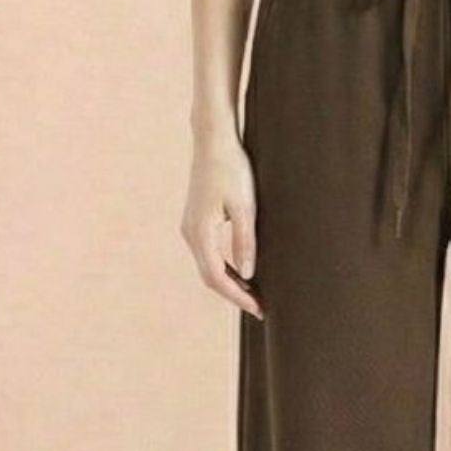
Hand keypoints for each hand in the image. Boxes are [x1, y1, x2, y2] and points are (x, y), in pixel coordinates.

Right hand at [180, 130, 263, 318]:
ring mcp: (190, 228)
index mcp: (200, 232)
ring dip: (230, 283)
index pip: (217, 277)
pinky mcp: (196, 222)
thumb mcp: (245, 207)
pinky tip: (243, 273)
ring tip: (254, 295)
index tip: (258, 308)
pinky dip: (225, 269)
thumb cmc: (232, 169)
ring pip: (208, 267)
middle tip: (260, 308)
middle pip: (210, 277)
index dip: (238, 297)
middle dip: (234, 295)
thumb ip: (245, 241)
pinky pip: (208, 255)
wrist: (213, 141)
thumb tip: (249, 274)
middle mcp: (190, 234)